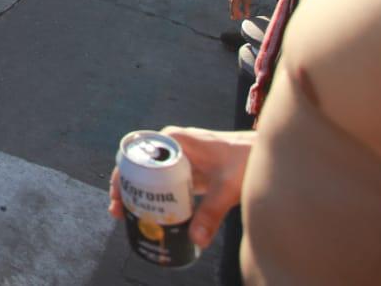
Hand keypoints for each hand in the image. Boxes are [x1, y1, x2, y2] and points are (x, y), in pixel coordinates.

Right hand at [109, 127, 252, 248]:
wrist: (263, 151)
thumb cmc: (246, 158)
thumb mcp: (226, 187)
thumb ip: (211, 214)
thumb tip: (196, 240)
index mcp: (175, 140)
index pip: (138, 155)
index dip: (123, 175)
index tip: (117, 196)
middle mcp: (173, 145)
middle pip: (140, 166)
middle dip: (127, 188)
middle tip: (119, 211)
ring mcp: (181, 156)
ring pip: (151, 174)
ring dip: (140, 192)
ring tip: (130, 213)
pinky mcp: (190, 168)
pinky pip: (166, 180)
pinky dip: (157, 194)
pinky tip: (155, 211)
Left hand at [228, 0, 265, 20]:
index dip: (232, 4)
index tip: (234, 10)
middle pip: (232, 1)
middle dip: (232, 10)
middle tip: (234, 18)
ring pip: (236, 3)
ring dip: (236, 12)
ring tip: (238, 18)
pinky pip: (245, 3)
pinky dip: (245, 10)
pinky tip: (247, 15)